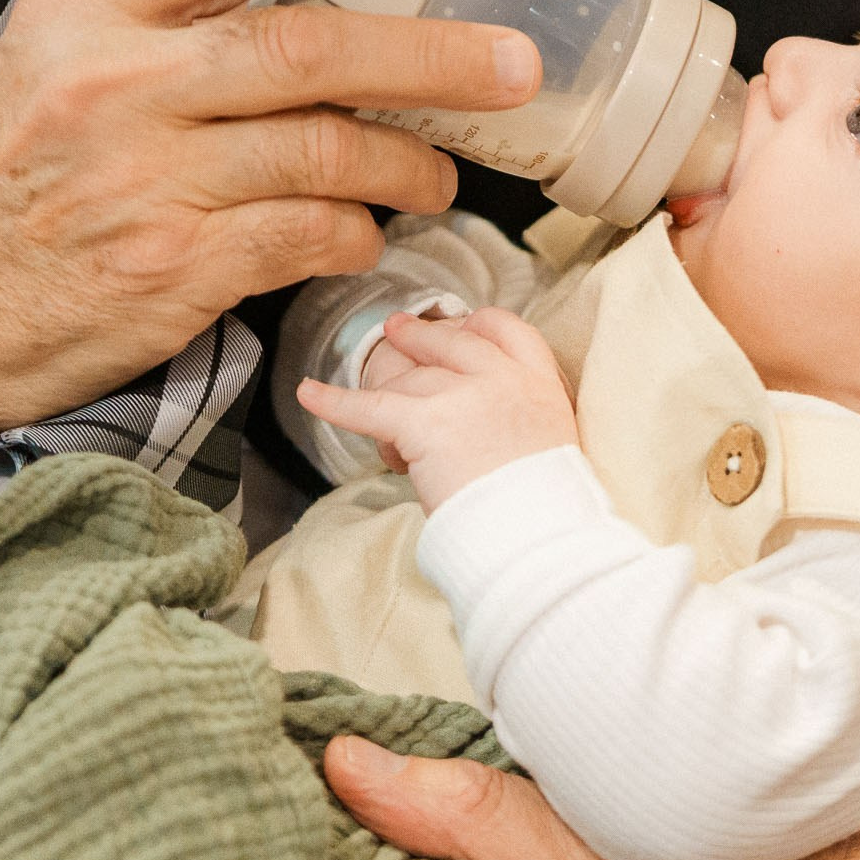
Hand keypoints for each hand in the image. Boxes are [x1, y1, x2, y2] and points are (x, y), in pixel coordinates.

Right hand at [0, 0, 541, 469]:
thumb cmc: (12, 177)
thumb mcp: (60, 57)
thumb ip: (169, 20)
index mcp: (91, 8)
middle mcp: (119, 83)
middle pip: (306, 46)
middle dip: (431, 55)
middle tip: (513, 64)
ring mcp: (145, 180)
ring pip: (321, 150)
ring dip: (406, 162)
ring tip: (441, 172)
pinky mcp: (170, 269)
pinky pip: (302, 237)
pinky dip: (355, 232)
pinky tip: (369, 232)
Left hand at [295, 308, 576, 510]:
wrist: (539, 536)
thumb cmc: (545, 509)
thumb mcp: (551, 448)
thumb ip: (521, 423)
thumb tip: (484, 430)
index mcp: (540, 386)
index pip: (509, 331)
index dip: (480, 325)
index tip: (465, 324)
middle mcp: (502, 380)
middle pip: (452, 343)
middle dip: (422, 336)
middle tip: (397, 330)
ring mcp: (463, 396)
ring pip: (411, 380)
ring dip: (394, 399)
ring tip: (385, 433)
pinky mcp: (425, 422)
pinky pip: (370, 406)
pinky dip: (334, 401)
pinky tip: (308, 393)